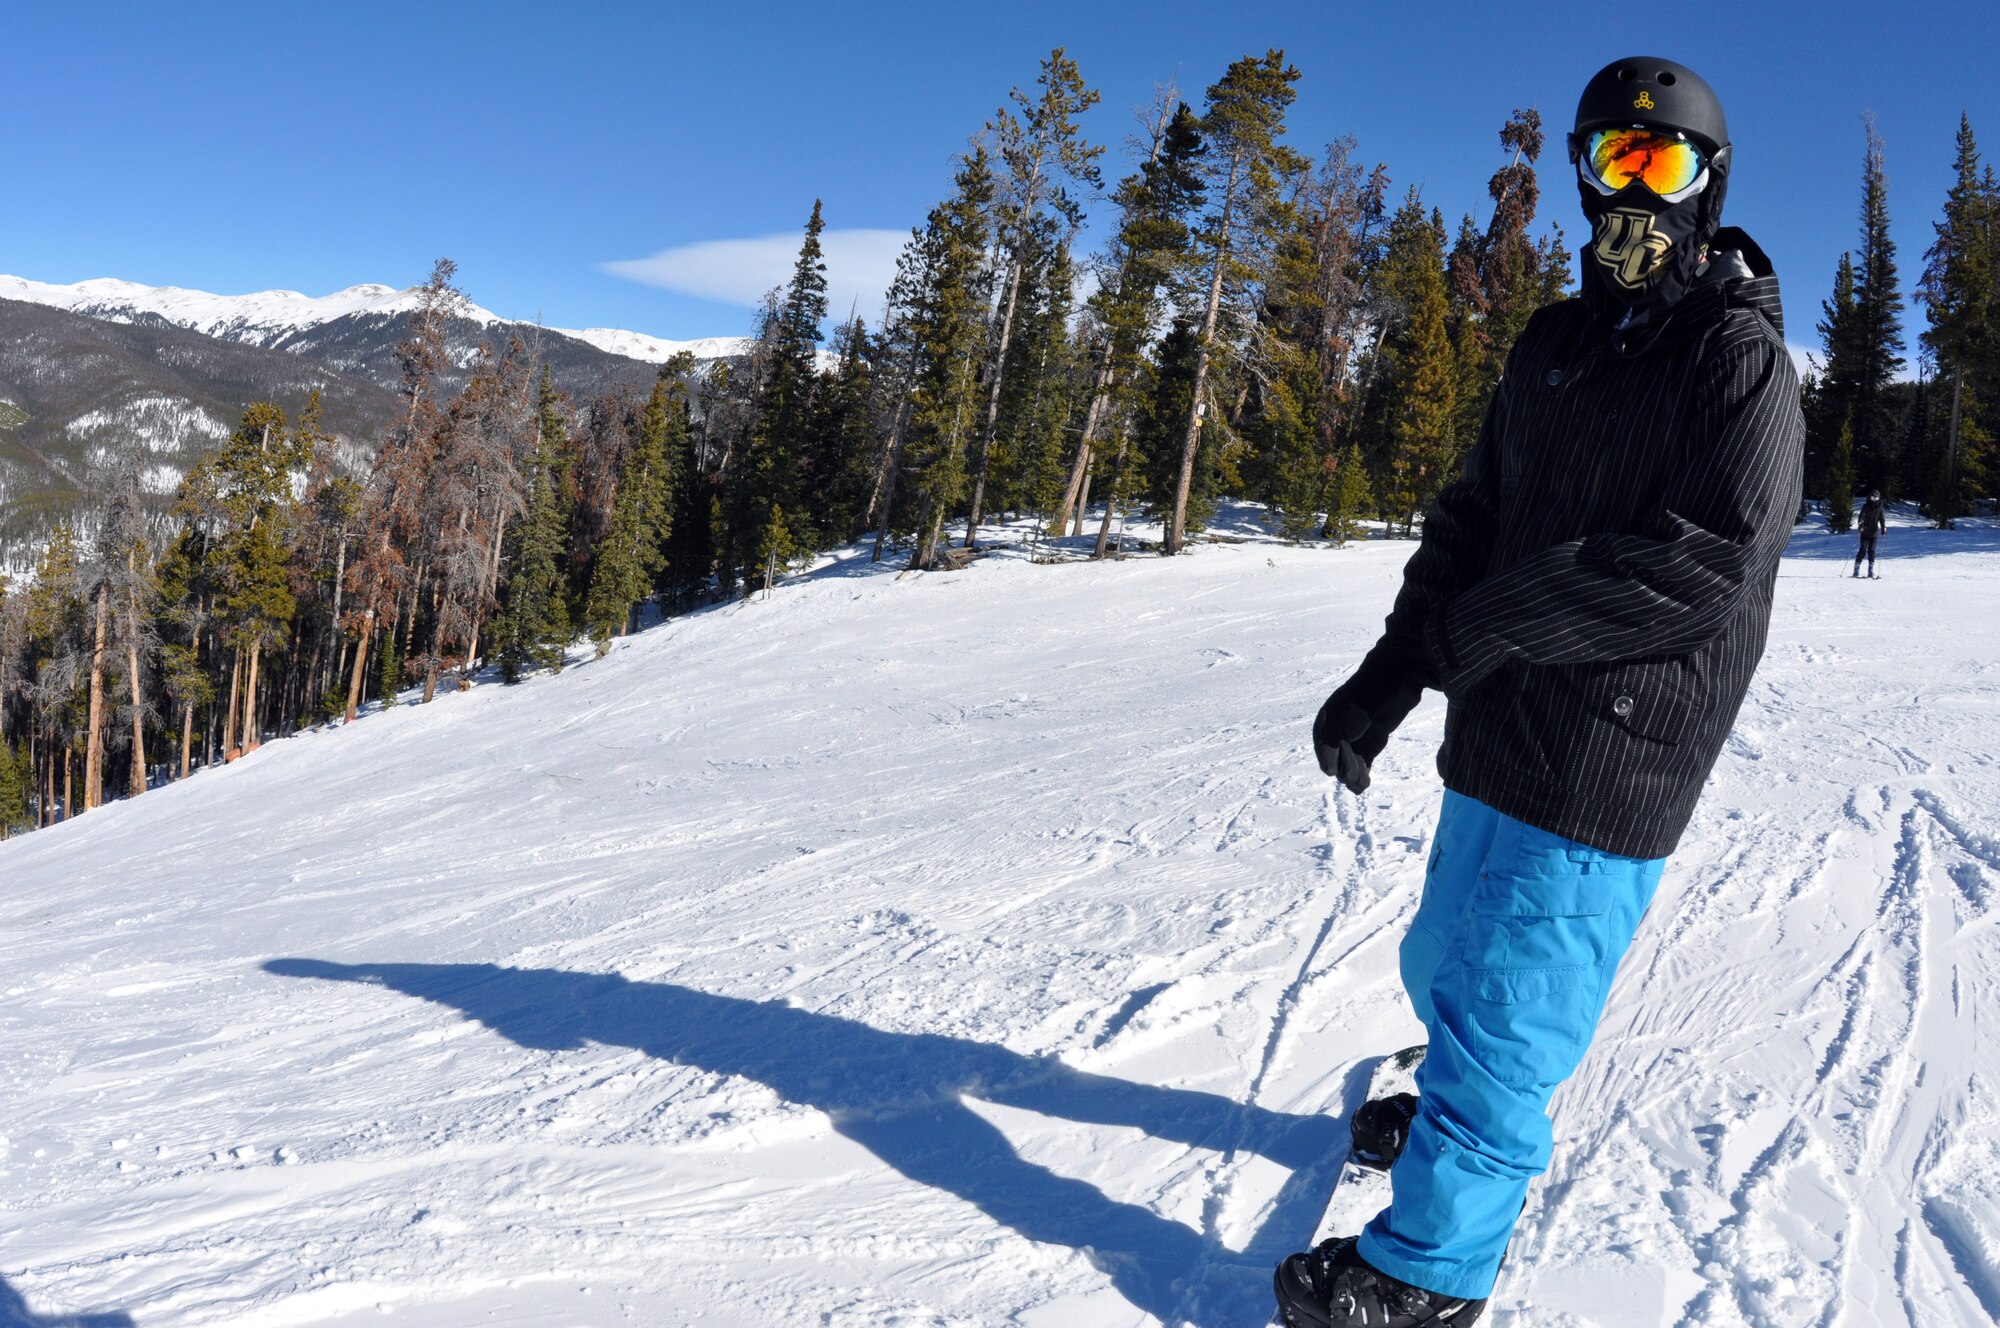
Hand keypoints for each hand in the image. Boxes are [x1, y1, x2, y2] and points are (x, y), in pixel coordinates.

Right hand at [1313, 642, 1431, 792]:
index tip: (1332, 771)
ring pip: (1349, 760)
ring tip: (1360, 784)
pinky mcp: (1372, 742)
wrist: (1402, 672)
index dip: (1326, 756)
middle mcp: (1341, 725)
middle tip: (1354, 776)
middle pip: (1336, 753)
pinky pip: (1363, 761)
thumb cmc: (1378, 685)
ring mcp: (1357, 734)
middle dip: (1343, 766)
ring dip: (1353, 773)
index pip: (1323, 740)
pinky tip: (1363, 785)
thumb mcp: (1360, 705)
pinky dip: (1363, 772)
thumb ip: (1347, 728)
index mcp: (1331, 713)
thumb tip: (1336, 756)